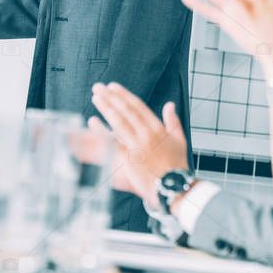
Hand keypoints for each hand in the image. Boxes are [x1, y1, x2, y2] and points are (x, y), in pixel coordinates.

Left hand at [88, 82, 188, 206]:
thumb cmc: (177, 166)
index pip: (138, 107)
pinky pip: (113, 142)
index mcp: (157, 128)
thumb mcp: (179, 140)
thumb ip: (173, 120)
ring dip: (107, 108)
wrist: (174, 186)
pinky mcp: (129, 158)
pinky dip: (102, 131)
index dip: (124, 95)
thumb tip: (170, 105)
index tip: (114, 87)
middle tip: (99, 87)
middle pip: (126, 111)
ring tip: (96, 97)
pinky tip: (93, 121)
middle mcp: (146, 134)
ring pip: (119, 122)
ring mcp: (137, 145)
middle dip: (112, 97)